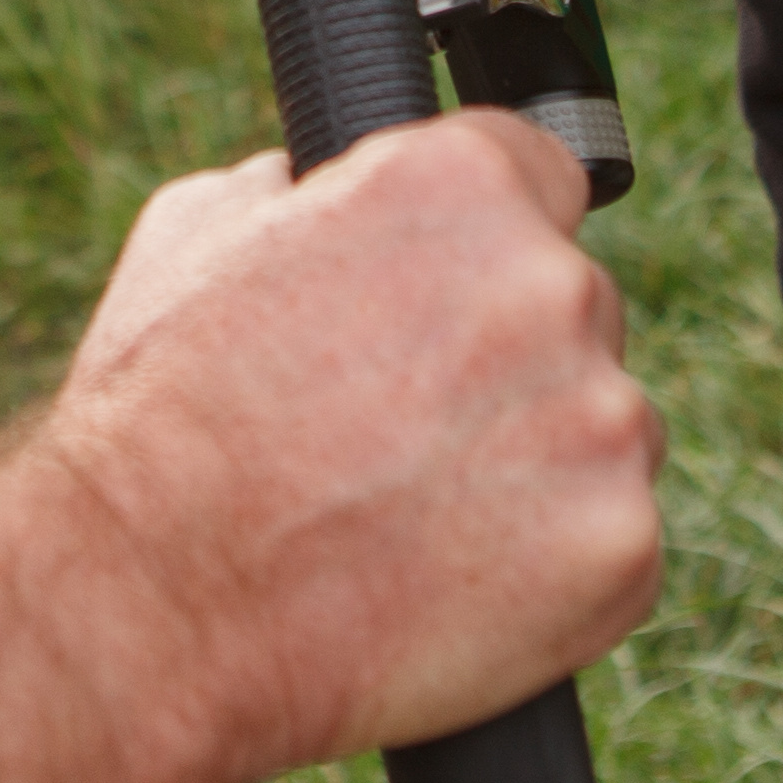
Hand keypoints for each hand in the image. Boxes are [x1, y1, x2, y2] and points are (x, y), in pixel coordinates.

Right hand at [24, 111, 665, 782]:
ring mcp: (600, 417)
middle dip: (510, 359)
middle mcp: (550, 282)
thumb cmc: (162, 422)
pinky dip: (554, 568)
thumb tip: (313, 181)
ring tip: (417, 513)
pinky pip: (613, 539)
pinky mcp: (621, 544)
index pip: (540, 174)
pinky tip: (452, 581)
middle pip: (575, 305)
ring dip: (540, 461)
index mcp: (459, 181)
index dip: (482, 243)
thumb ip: (294, 188)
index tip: (446, 301)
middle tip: (406, 428)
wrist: (162, 608)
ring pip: (602, 424)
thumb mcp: (196, 234)